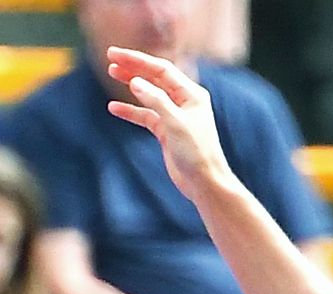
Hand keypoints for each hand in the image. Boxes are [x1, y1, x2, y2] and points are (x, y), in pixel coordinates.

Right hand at [102, 47, 232, 202]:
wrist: (204, 183)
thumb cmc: (197, 153)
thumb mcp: (176, 123)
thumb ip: (156, 100)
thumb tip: (135, 81)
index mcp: (192, 95)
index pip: (162, 70)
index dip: (138, 60)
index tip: (114, 53)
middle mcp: (185, 103)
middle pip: (155, 78)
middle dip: (133, 67)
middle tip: (110, 57)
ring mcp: (176, 117)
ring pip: (149, 95)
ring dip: (131, 84)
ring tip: (112, 72)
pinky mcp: (167, 131)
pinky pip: (146, 115)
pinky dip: (131, 111)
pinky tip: (114, 108)